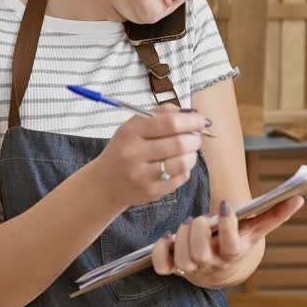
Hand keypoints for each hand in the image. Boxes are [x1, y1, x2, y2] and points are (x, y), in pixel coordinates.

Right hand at [88, 105, 209, 208]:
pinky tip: (179, 165)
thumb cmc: (125, 149)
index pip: (169, 123)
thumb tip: (190, 113)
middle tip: (197, 137)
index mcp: (131, 132)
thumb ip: (160, 114)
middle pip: (179, 143)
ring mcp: (143, 175)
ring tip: (189, 151)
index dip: (191, 121)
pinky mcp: (151, 192)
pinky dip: (185, 169)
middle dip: (195, 138)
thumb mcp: (133, 126)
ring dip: (193, 155)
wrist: (105, 183)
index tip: (201, 120)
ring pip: (183, 163)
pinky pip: (180, 178)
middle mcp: (134, 154)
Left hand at [150, 196, 305, 287]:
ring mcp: (192, 269)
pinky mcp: (174, 269)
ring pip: (181, 257)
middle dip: (197, 229)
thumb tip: (299, 199)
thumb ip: (275, 214)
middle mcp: (212, 264)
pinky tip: (168, 238)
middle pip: (199, 252)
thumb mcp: (255, 229)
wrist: (222, 269)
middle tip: (199, 218)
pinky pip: (162, 265)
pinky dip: (160, 250)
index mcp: (233, 253)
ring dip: (181, 236)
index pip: (230, 245)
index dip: (227, 225)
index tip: (224, 207)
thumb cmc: (238, 241)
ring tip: (188, 224)